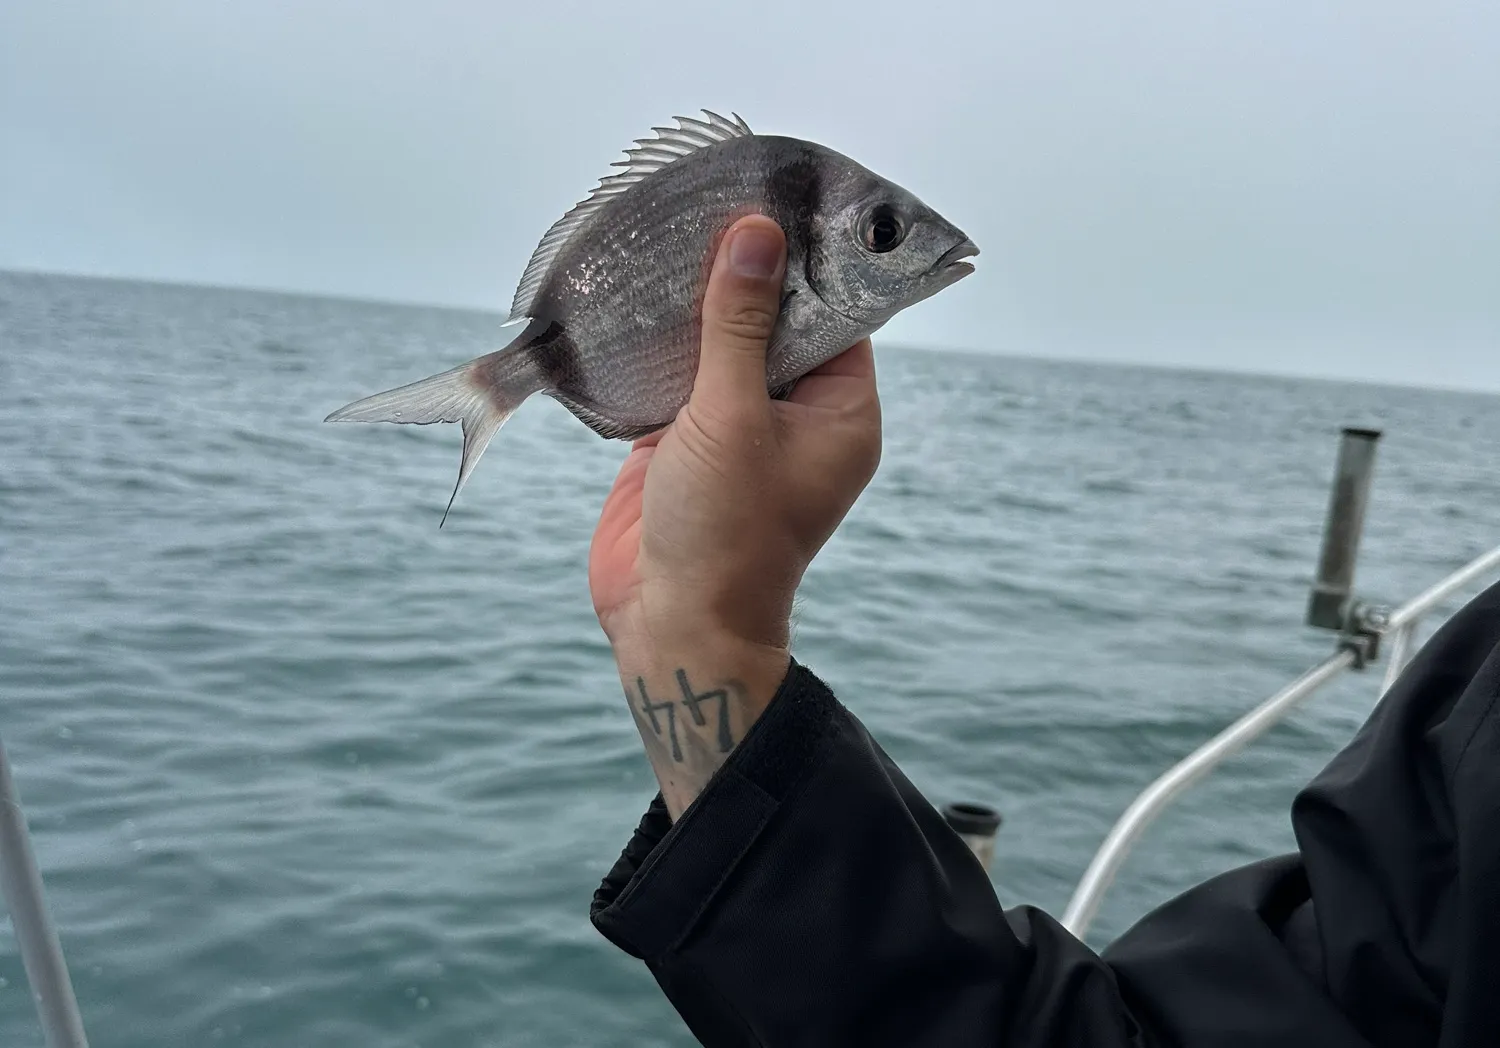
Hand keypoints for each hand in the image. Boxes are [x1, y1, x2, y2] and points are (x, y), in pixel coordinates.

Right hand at [588, 215, 881, 814]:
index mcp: (840, 411)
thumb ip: (740, 327)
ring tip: (667, 231)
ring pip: (722, 344)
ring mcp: (738, 426)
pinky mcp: (683, 439)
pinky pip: (677, 373)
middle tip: (711, 198)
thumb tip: (754, 236)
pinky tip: (631, 291)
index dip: (809, 259)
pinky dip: (657, 340)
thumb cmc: (724, 534)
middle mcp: (796, 415)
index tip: (776, 197)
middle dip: (743, 270)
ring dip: (695, 302)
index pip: (837, 313)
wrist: (669, 625)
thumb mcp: (734, 419)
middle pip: (776, 321)